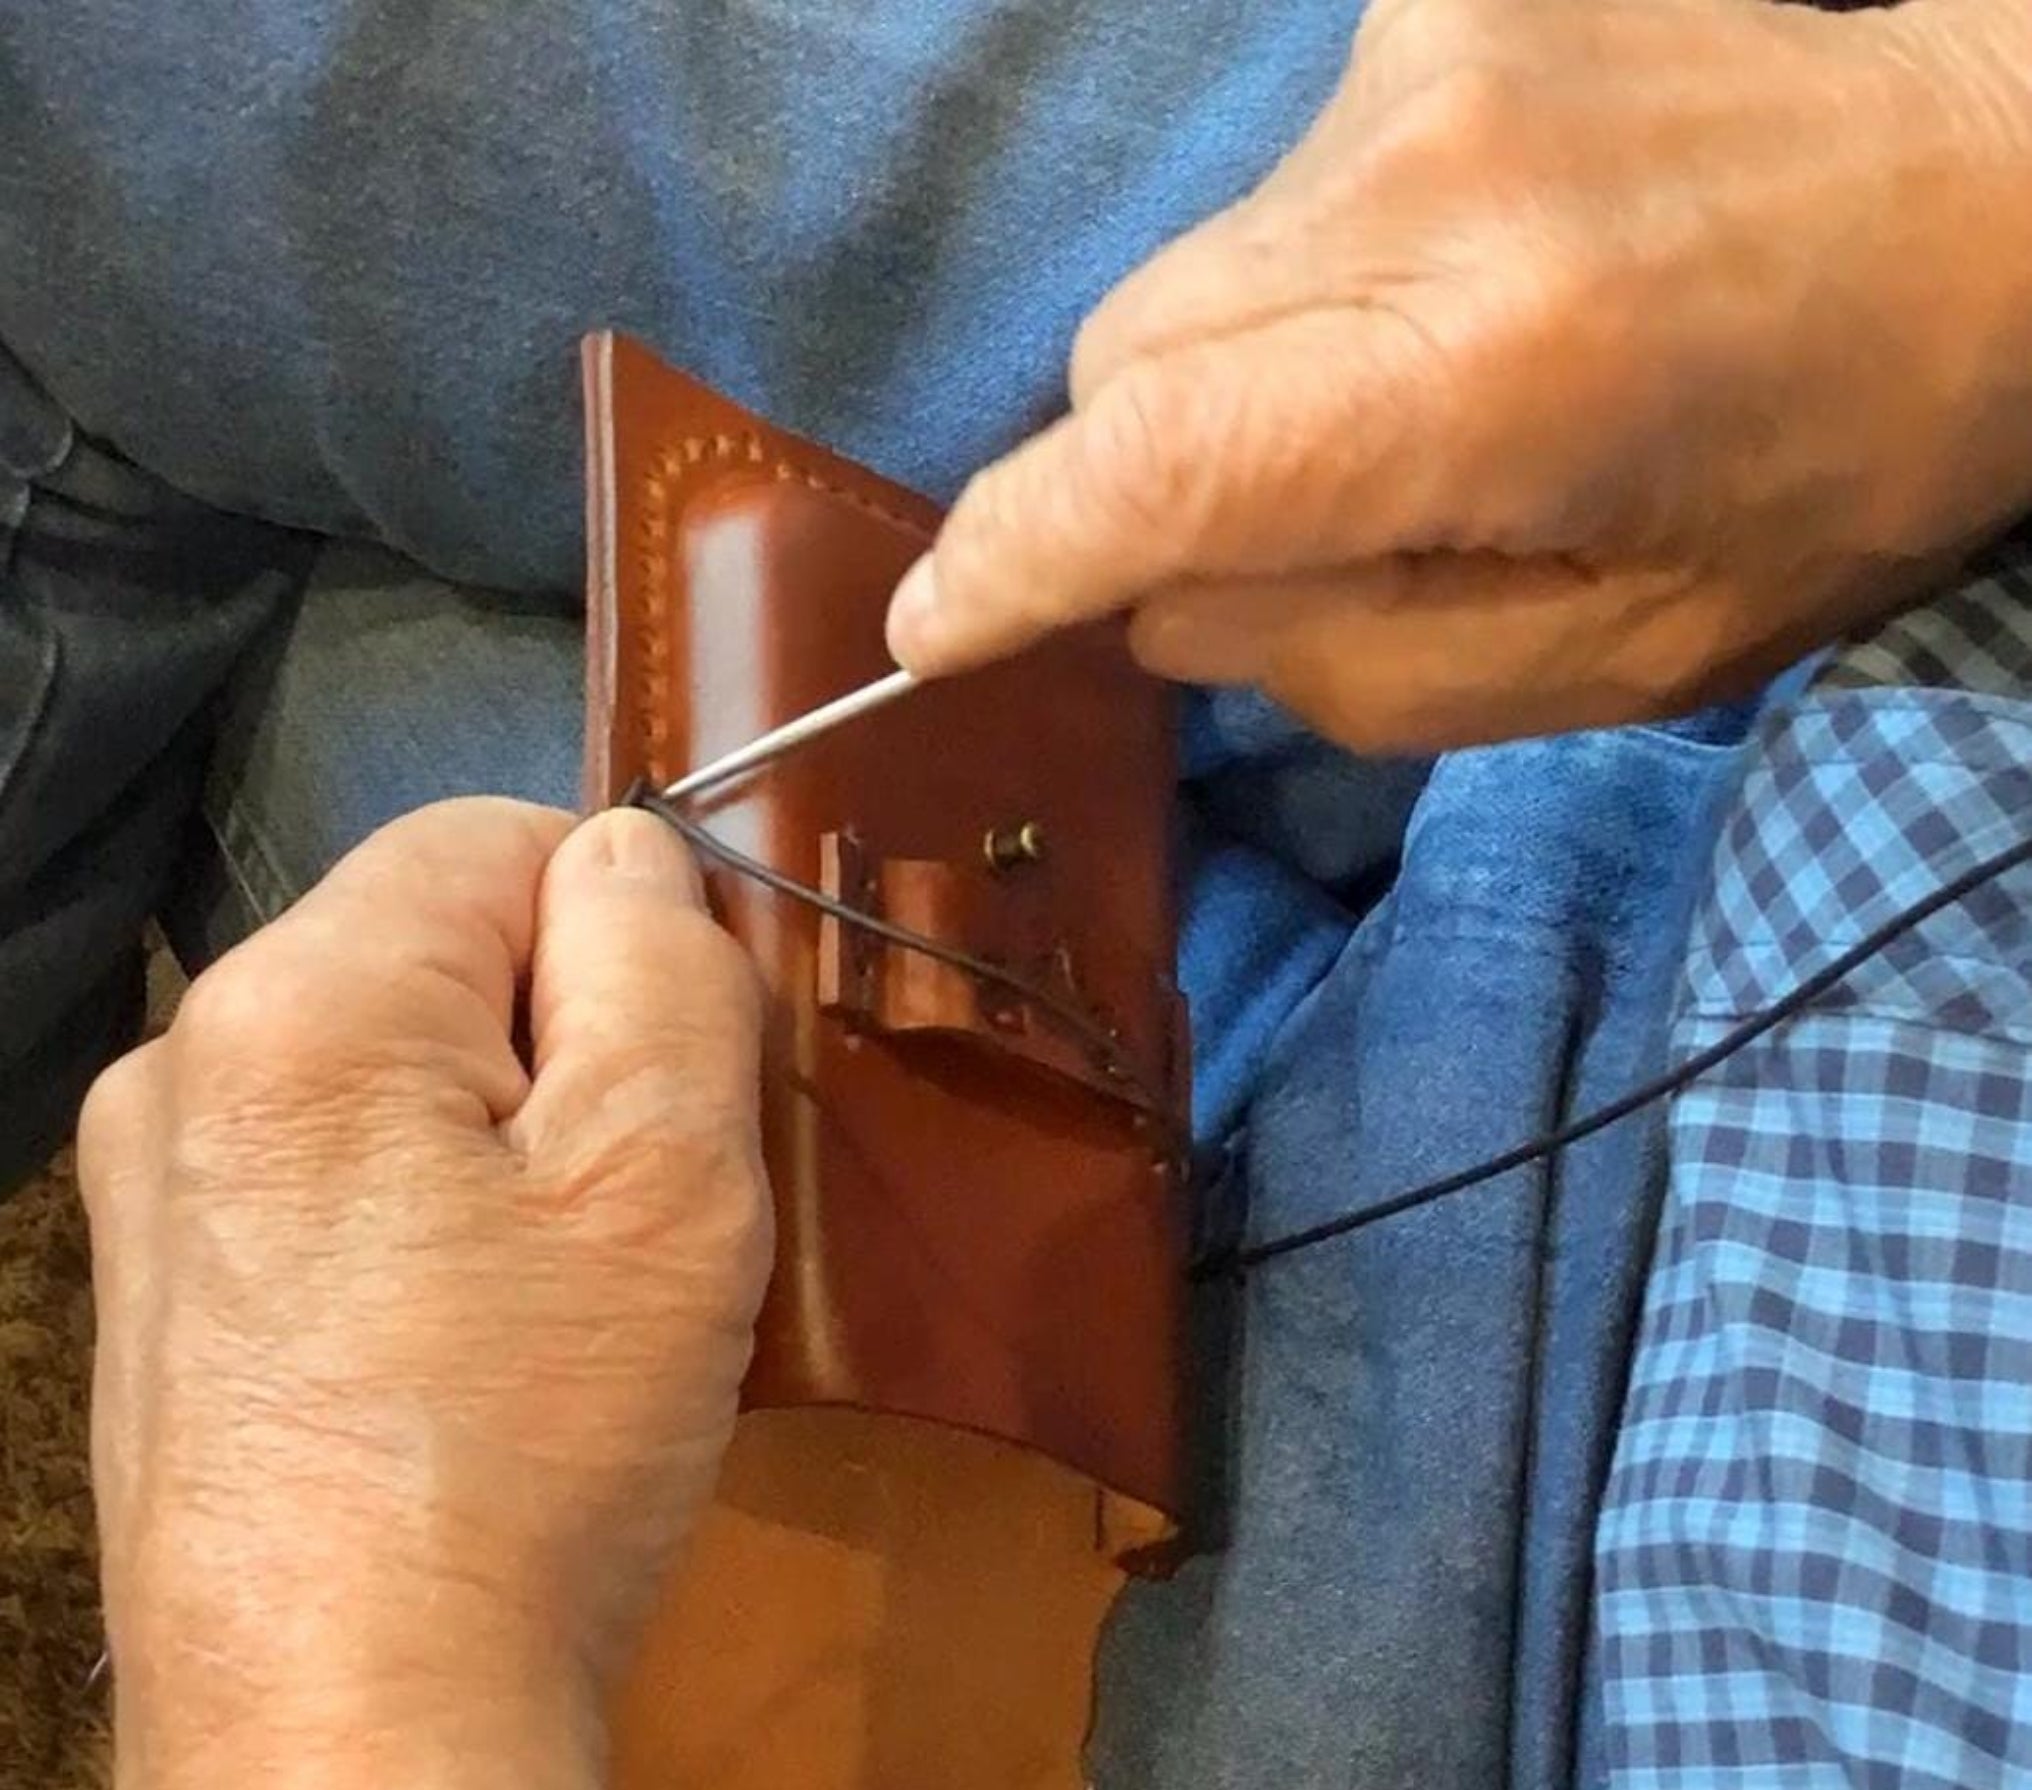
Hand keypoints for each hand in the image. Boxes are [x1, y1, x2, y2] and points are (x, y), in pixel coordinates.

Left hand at [80, 799, 769, 1789]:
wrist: (352, 1741)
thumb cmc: (533, 1442)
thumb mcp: (668, 1177)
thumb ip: (662, 964)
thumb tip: (628, 860)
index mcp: (299, 999)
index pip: (499, 838)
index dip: (626, 931)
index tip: (683, 1085)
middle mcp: (185, 1064)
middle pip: (438, 961)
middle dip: (567, 1049)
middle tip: (640, 1215)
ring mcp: (151, 1195)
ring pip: (394, 1081)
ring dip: (505, 1148)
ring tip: (564, 1304)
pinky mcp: (164, 1304)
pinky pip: (334, 1186)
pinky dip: (428, 1228)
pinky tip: (474, 1357)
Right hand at [887, 0, 2031, 750]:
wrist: (1998, 198)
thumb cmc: (1824, 474)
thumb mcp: (1605, 661)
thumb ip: (1346, 662)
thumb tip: (1156, 603)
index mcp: (1489, 374)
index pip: (1154, 456)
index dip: (1013, 553)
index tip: (931, 629)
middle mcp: (1425, 181)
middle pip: (1124, 354)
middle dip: (1143, 474)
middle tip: (1276, 528)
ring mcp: (1423, 53)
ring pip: (1182, 271)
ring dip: (1232, 373)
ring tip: (1409, 392)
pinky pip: (1270, 189)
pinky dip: (1307, 275)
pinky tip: (1449, 283)